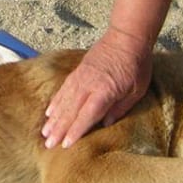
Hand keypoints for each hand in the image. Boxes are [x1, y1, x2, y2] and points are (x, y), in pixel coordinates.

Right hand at [42, 32, 152, 148]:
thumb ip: (121, 108)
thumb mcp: (137, 90)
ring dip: (54, 117)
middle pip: (71, 111)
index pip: (87, 115)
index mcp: (105, 91)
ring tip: (45, 132)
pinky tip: (49, 111)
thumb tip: (106, 123)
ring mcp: (81, 77)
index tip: (66, 145)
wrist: (127, 37)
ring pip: (64, 100)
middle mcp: (89, 85)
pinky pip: (63, 89)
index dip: (75, 131)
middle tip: (48, 144)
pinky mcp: (78, 71)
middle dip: (59, 129)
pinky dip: (56, 101)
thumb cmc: (136, 65)